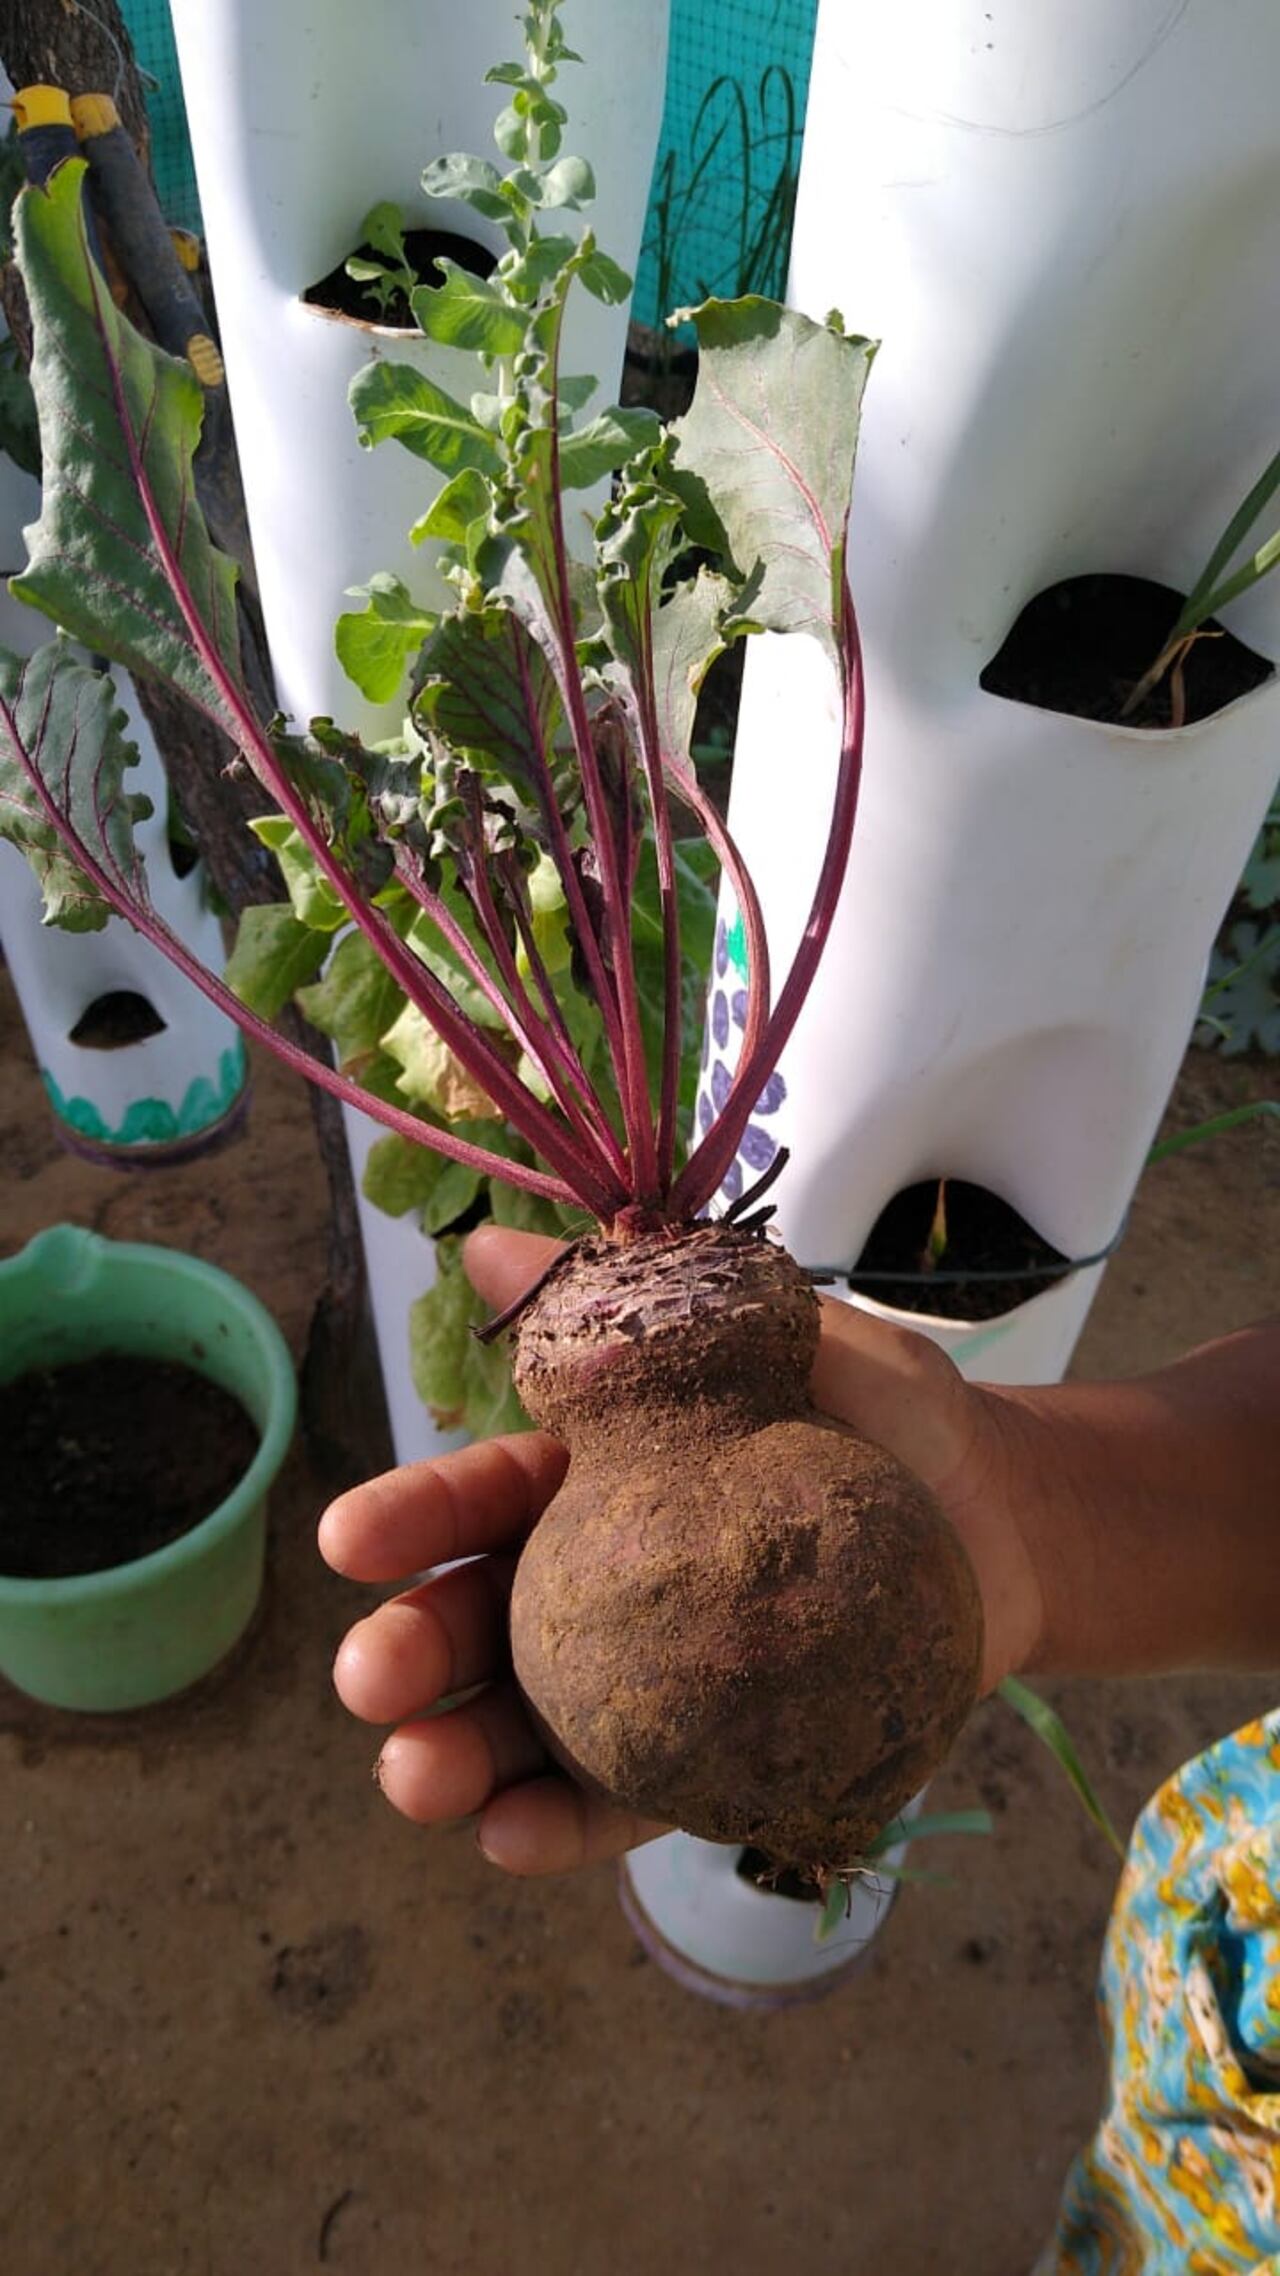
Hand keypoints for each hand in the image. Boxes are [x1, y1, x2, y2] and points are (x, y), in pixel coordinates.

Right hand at [319, 1225, 1045, 1875]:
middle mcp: (599, 1582)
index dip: (413, 1519)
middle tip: (370, 1681)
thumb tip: (486, 1250)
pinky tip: (509, 1840)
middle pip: (478, 1622)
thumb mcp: (761, 1337)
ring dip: (456, 1759)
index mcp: (595, 1478)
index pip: (482, 1497)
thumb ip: (635, 1304)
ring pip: (523, 1727)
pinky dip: (559, 1826)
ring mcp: (646, 1682)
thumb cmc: (885, 1414)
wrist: (1007, 1521)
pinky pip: (622, 1800)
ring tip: (418, 1781)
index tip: (351, 1540)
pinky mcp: (707, 1760)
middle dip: (408, 1651)